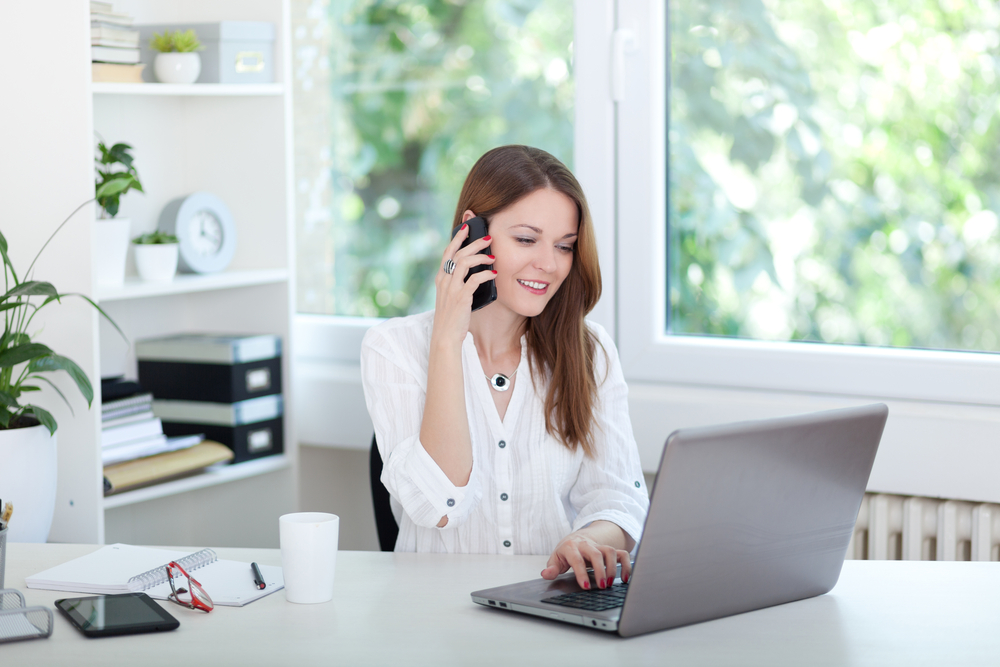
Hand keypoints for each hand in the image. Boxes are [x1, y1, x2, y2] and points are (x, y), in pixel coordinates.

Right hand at [431, 213, 495, 347]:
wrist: (445, 336)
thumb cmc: (451, 318)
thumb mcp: (450, 297)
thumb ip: (457, 284)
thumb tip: (475, 272)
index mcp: (441, 278)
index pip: (447, 252)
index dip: (457, 238)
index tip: (467, 228)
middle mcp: (444, 280)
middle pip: (458, 253)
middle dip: (474, 243)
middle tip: (488, 238)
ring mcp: (451, 288)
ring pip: (465, 262)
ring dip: (481, 256)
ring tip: (493, 256)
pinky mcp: (461, 297)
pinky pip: (474, 279)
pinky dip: (485, 274)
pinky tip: (493, 274)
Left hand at [541, 530, 631, 589]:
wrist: (575, 538)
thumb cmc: (565, 552)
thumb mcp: (555, 559)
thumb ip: (551, 568)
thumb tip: (546, 574)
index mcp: (571, 547)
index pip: (577, 559)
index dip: (581, 573)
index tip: (585, 586)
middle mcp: (586, 545)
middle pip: (596, 554)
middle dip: (600, 571)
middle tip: (602, 587)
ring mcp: (599, 546)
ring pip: (610, 552)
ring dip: (613, 568)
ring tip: (610, 583)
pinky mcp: (609, 549)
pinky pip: (622, 554)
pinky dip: (626, 565)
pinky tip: (625, 578)